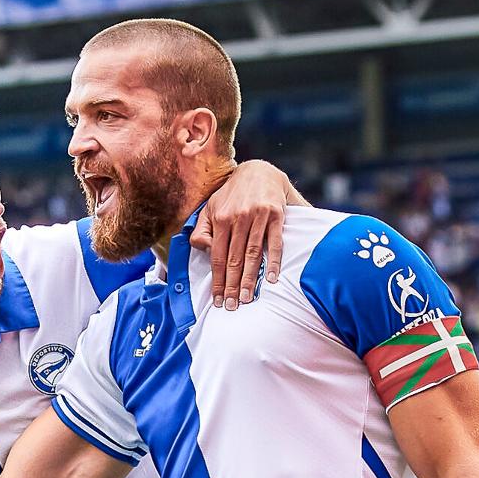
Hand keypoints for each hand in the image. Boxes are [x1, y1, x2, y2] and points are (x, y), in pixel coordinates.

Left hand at [190, 158, 290, 308]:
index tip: (217, 299)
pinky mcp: (276, 214)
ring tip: (247, 298)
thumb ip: (201, 230)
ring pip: (253, 253)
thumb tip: (205, 250)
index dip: (217, 280)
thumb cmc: (231, 195)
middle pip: (234, 259)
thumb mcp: (210, 208)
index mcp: (220, 219)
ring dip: (249, 278)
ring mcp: (258, 216)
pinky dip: (274, 261)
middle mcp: (238, 218)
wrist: (259, 171)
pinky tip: (270, 278)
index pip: (217, 257)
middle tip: (232, 306)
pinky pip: (275, 242)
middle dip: (232, 285)